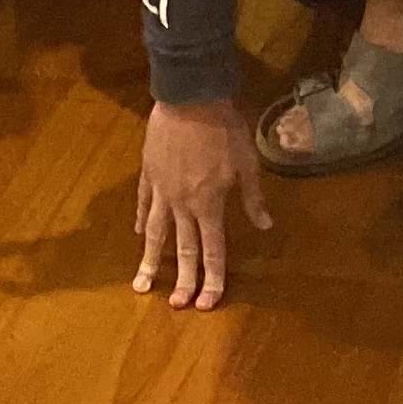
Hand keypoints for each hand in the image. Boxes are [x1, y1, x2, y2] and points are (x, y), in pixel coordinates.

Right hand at [133, 99, 270, 309]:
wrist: (190, 96)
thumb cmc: (223, 128)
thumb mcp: (246, 162)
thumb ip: (252, 197)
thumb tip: (265, 225)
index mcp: (209, 204)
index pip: (213, 251)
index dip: (212, 279)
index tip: (207, 304)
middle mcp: (183, 204)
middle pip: (183, 249)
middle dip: (182, 280)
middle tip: (177, 307)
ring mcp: (162, 189)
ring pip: (154, 232)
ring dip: (150, 260)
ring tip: (141, 285)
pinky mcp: (149, 172)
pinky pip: (143, 202)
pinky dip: (140, 219)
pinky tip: (137, 233)